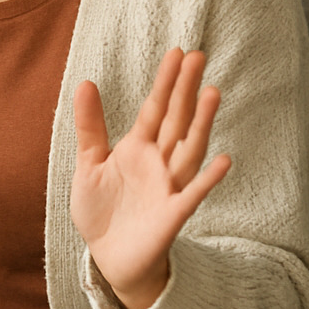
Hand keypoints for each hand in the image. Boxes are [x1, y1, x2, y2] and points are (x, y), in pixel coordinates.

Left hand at [71, 48, 230, 308]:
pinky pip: (194, 193)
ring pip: (190, 149)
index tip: (178, 52)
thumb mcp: (89, 163)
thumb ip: (89, 127)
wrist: (109, 256)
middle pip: (176, 120)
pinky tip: (224, 160)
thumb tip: (84, 82)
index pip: (154, 109)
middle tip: (198, 56)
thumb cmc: (102, 209)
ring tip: (212, 92)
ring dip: (202, 122)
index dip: (165, 82)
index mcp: (137, 148)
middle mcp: (159, 162)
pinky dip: (209, 178)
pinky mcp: (173, 213)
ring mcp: (169, 186)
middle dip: (186, 90)